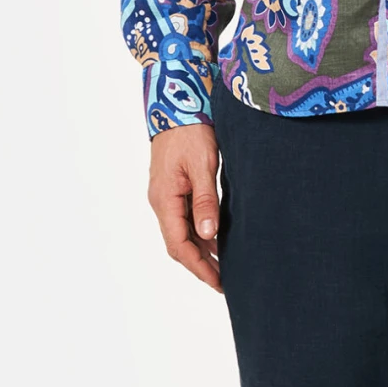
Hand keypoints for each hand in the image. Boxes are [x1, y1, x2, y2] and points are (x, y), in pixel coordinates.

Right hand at [147, 120, 223, 291]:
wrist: (176, 104)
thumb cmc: (190, 131)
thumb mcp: (202, 166)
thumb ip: (205, 200)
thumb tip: (208, 234)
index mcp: (164, 199)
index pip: (179, 245)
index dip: (198, 267)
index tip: (218, 282)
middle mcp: (161, 202)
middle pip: (179, 244)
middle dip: (201, 265)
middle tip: (225, 282)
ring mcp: (166, 196)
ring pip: (182, 233)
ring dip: (202, 252)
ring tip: (225, 267)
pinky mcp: (174, 189)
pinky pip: (185, 219)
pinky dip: (201, 234)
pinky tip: (218, 240)